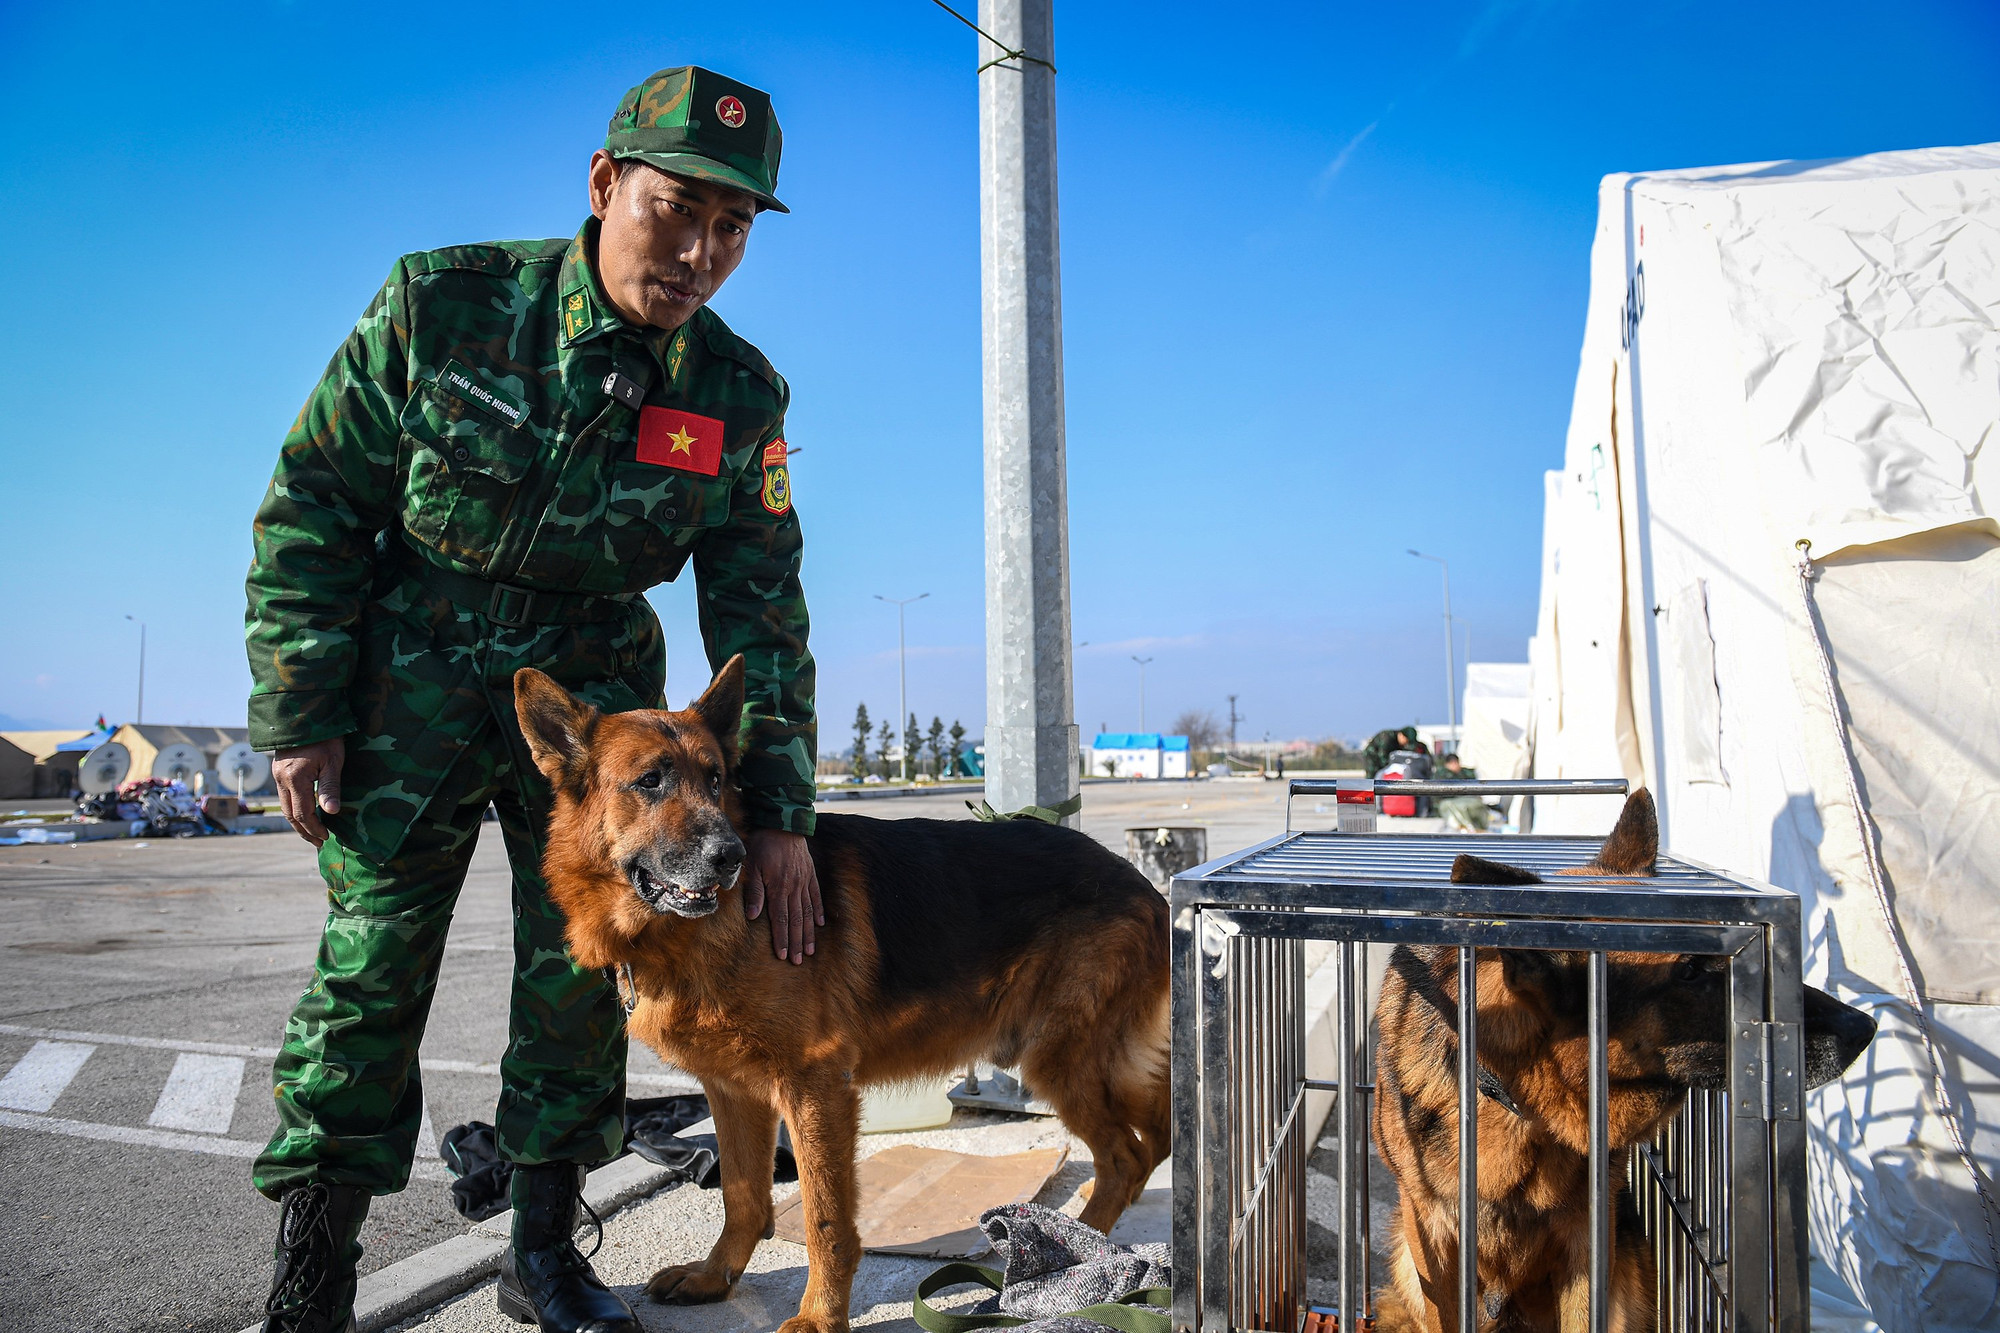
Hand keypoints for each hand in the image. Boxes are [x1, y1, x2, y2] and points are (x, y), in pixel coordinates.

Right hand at [273, 737, 346, 847]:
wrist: (307, 714)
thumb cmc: (325, 737)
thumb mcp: (333, 761)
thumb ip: (329, 788)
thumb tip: (331, 812)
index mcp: (294, 778)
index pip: (302, 813)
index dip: (314, 828)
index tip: (326, 837)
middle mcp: (281, 778)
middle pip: (290, 813)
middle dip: (304, 830)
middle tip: (318, 842)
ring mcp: (277, 774)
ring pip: (284, 806)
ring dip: (297, 821)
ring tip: (311, 833)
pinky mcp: (278, 769)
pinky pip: (284, 796)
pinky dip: (294, 808)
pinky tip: (304, 812)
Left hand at [741, 829, 822, 963]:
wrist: (782, 823)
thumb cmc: (762, 844)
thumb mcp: (752, 866)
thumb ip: (754, 891)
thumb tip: (754, 916)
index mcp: (778, 887)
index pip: (780, 919)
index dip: (781, 939)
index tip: (782, 955)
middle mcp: (794, 888)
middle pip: (796, 920)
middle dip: (796, 942)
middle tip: (798, 961)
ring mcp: (804, 881)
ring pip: (807, 912)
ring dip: (808, 933)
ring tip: (810, 950)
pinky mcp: (810, 874)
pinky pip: (816, 896)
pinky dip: (818, 911)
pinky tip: (820, 924)